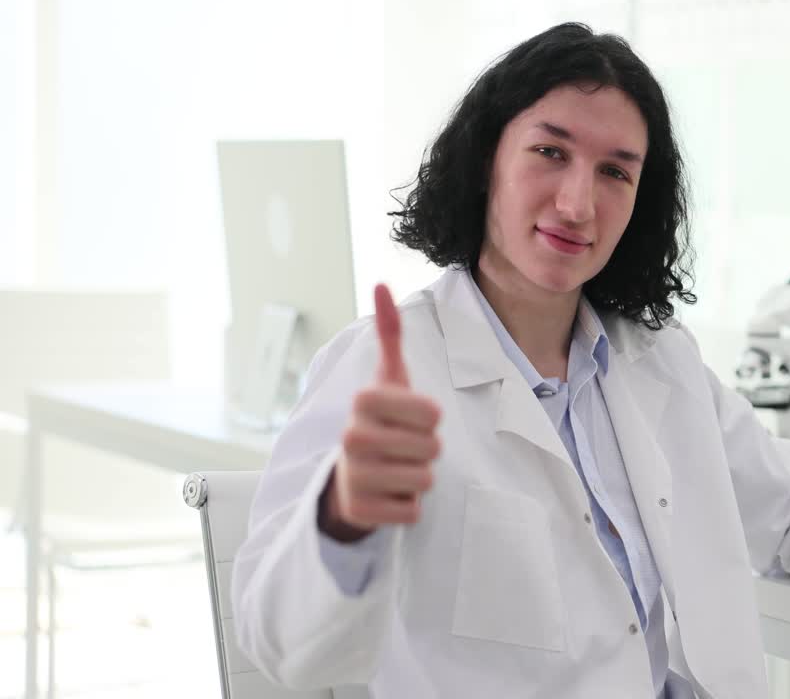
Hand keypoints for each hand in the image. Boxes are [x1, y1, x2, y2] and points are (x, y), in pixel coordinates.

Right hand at [320, 284, 441, 541]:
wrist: (349, 479)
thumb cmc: (382, 422)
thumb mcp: (388, 378)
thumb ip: (390, 334)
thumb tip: (382, 284)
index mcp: (363, 401)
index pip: (432, 413)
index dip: (430, 419)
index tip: (413, 419)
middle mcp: (351, 437)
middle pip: (433, 448)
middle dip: (427, 450)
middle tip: (404, 448)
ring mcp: (353, 477)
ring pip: (425, 480)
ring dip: (419, 478)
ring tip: (397, 470)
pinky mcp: (359, 512)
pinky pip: (412, 511)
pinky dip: (409, 507)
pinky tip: (389, 495)